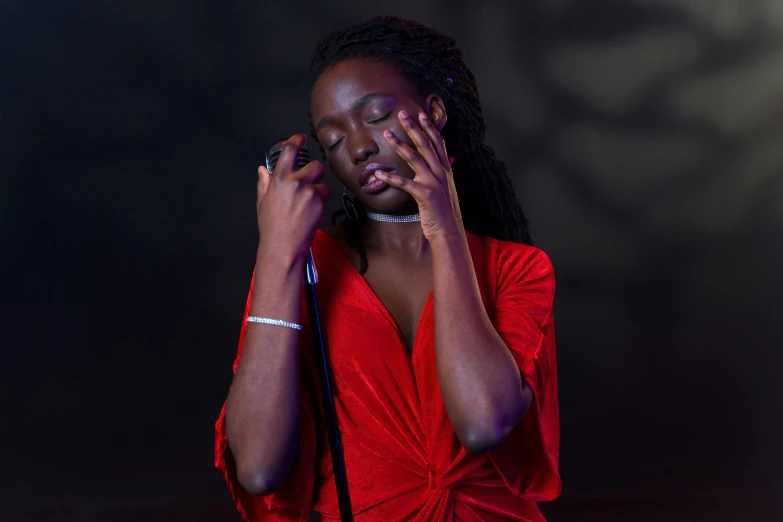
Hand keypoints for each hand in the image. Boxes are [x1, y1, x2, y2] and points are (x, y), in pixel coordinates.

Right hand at [256, 134, 330, 262]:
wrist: (282, 246)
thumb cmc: (271, 226)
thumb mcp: (263, 202)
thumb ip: (264, 183)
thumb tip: (262, 170)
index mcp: (279, 179)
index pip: (290, 151)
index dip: (297, 140)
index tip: (302, 138)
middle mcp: (295, 182)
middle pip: (315, 165)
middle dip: (316, 171)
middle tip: (311, 180)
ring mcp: (309, 192)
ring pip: (323, 183)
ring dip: (319, 190)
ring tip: (309, 203)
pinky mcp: (320, 203)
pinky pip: (324, 197)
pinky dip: (320, 203)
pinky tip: (310, 213)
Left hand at [374, 110, 463, 242]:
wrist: (450, 232)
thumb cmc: (444, 213)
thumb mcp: (446, 190)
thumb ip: (441, 175)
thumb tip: (443, 164)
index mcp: (446, 170)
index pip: (438, 143)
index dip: (429, 127)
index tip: (420, 114)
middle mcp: (441, 173)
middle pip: (426, 144)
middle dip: (413, 127)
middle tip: (402, 113)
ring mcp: (434, 183)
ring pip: (414, 158)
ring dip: (399, 144)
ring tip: (387, 134)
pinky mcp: (425, 195)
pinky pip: (404, 183)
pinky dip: (390, 178)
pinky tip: (377, 175)